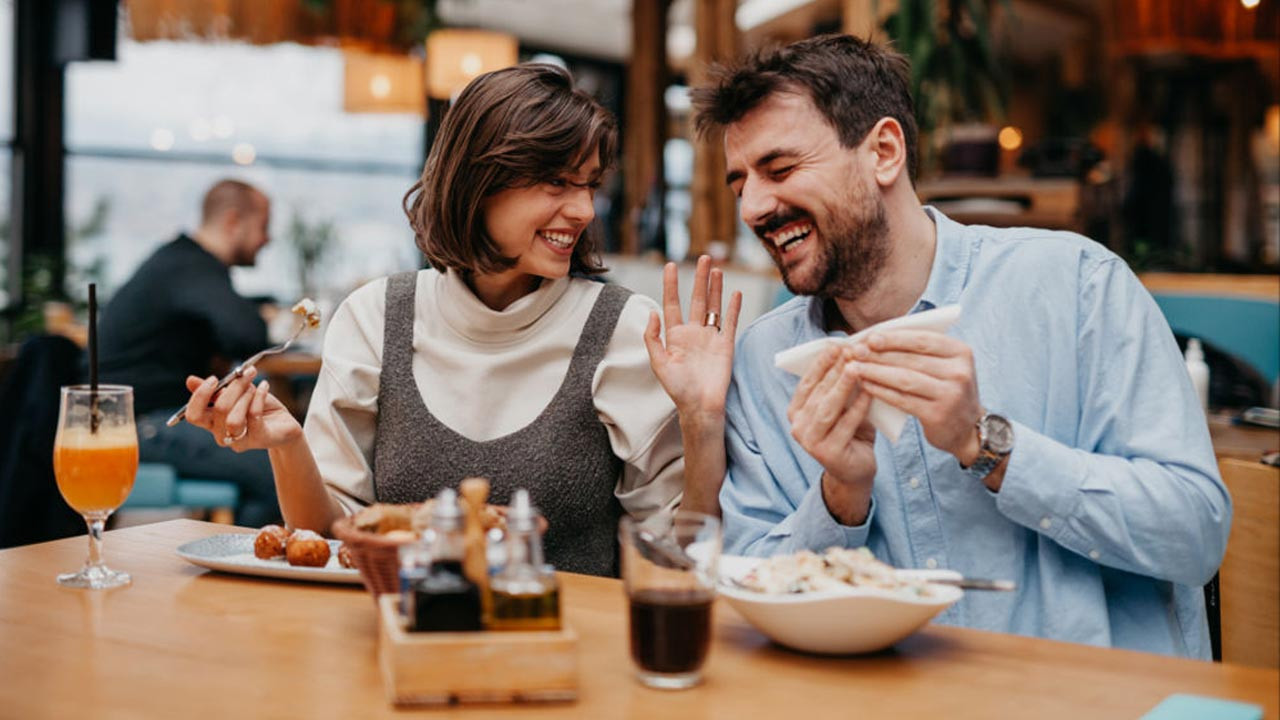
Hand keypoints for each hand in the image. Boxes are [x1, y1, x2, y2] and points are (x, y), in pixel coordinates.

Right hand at [183, 368, 301, 450]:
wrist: (284, 425)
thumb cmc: (258, 409)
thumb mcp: (237, 394)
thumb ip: (216, 389)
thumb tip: (190, 380)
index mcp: (212, 422)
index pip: (193, 415)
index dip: (200, 396)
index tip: (214, 379)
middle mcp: (222, 434)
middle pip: (218, 410)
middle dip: (233, 387)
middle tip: (245, 373)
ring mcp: (240, 440)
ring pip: (233, 419)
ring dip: (245, 396)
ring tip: (254, 386)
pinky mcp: (259, 439)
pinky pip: (254, 416)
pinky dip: (259, 396)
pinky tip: (265, 386)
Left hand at [643, 255, 742, 420]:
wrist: (700, 406)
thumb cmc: (677, 389)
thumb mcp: (658, 363)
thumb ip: (653, 338)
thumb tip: (652, 313)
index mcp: (675, 336)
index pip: (672, 304)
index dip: (671, 285)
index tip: (670, 266)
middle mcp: (694, 333)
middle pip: (697, 299)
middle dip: (700, 278)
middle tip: (703, 258)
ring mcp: (711, 338)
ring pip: (714, 306)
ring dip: (716, 288)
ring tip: (717, 269)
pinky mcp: (726, 345)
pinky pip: (730, 322)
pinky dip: (733, 307)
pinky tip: (735, 293)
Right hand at [787, 347, 876, 523]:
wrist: (855, 471)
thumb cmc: (850, 433)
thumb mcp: (842, 407)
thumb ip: (840, 387)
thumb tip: (851, 352)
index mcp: (796, 412)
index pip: (807, 382)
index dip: (820, 363)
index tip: (835, 344)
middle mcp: (798, 426)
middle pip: (818, 393)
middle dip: (834, 370)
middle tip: (850, 350)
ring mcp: (810, 442)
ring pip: (828, 408)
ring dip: (842, 386)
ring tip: (856, 367)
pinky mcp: (828, 453)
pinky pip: (845, 425)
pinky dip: (858, 408)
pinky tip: (869, 392)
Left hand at [852, 330, 982, 463]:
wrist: (966, 428)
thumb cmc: (946, 389)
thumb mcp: (944, 365)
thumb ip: (919, 350)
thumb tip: (876, 337)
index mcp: (961, 352)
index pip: (922, 340)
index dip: (894, 338)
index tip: (870, 337)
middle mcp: (959, 372)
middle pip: (910, 359)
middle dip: (878, 354)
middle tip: (854, 351)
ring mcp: (950, 395)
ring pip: (904, 378)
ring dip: (875, 372)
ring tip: (854, 368)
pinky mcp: (937, 415)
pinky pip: (902, 399)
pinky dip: (881, 391)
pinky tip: (865, 385)